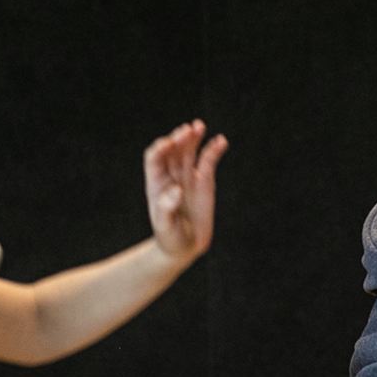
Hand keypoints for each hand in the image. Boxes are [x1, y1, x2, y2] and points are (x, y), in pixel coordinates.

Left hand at [144, 119, 225, 261]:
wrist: (184, 249)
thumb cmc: (170, 239)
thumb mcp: (165, 227)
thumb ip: (167, 208)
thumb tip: (175, 189)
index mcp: (156, 184)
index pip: (155, 158)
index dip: (160, 149)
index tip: (168, 144)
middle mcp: (171, 176)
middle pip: (173, 150)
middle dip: (179, 139)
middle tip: (186, 131)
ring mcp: (188, 177)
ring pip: (190, 151)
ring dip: (194, 138)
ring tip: (199, 126)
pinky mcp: (205, 182)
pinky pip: (209, 162)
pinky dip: (214, 150)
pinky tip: (221, 141)